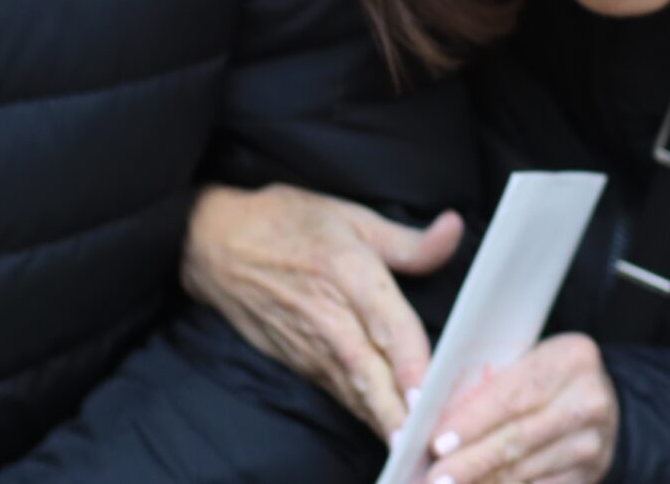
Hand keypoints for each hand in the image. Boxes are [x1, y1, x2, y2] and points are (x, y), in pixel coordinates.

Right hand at [181, 183, 462, 436]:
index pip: (386, 323)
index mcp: (348, 271)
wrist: (215, 246)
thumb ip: (407, 239)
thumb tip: (455, 229)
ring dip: (386, 424)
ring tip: (418, 452)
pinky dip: (368, 418)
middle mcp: (331, 317)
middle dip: (400, 413)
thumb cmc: (287, 224)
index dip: (408, 360)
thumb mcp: (350, 217)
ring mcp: (313, 347)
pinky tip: (394, 438)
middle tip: (429, 442)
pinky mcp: (303, 365)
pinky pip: (343, 395)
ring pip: (357, 394)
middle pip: (371, 373)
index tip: (428, 392)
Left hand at [421, 335, 615, 483]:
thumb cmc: (545, 375)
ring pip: (524, 470)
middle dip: (471, 461)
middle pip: (517, 438)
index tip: (436, 443)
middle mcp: (587, 402)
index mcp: (570, 359)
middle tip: (435, 479)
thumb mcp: (525, 361)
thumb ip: (488, 384)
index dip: (471, 422)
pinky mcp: (589, 474)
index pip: (511, 395)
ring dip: (482, 482)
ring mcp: (590, 443)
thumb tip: (433, 420)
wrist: (600, 400)